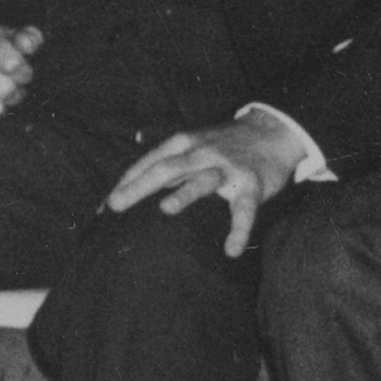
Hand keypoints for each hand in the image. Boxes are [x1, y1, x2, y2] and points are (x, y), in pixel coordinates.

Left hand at [106, 107, 310, 254]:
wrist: (275, 130)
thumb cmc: (224, 144)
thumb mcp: (192, 144)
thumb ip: (165, 164)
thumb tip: (127, 189)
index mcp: (184, 143)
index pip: (149, 162)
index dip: (126, 182)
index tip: (106, 206)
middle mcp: (202, 153)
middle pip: (166, 168)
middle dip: (140, 186)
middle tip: (116, 205)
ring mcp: (227, 168)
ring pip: (203, 180)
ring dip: (185, 193)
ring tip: (166, 209)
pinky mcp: (252, 184)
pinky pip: (244, 209)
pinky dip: (239, 230)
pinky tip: (231, 250)